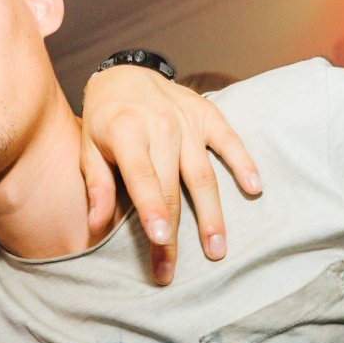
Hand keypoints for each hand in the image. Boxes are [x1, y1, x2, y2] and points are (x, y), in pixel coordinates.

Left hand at [80, 64, 261, 283]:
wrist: (125, 72)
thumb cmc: (104, 120)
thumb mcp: (88, 149)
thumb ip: (96, 186)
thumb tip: (95, 227)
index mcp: (127, 133)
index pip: (142, 178)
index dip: (152, 210)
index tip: (161, 240)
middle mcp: (161, 127)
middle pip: (172, 188)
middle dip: (175, 233)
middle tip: (174, 269)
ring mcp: (187, 121)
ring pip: (203, 175)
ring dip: (212, 214)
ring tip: (217, 248)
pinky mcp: (208, 115)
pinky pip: (229, 141)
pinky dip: (244, 163)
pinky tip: (255, 188)